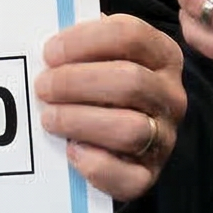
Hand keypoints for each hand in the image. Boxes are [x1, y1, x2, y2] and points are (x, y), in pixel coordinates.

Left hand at [33, 13, 185, 200]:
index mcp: (161, 55)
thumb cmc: (99, 84)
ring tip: (49, 118)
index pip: (131, 35)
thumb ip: (82, 43)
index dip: (85, 41)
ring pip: (130, 129)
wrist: (119, 139)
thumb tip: (48, 39)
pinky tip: (71, 151)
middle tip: (42, 87)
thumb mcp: (98, 55)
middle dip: (76, 82)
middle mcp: (171, 95)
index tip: (49, 52)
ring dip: (79, 121)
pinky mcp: (149, 174)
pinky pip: (128, 177)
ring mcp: (164, 137)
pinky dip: (96, 165)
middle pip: (130, 82)